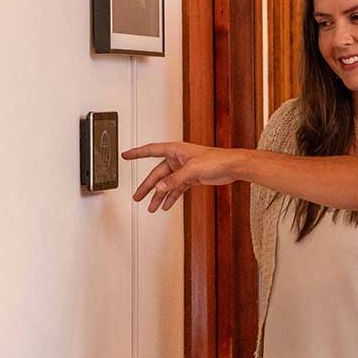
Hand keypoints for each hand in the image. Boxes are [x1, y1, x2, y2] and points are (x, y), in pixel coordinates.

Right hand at [121, 142, 241, 212]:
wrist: (232, 166)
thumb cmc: (216, 160)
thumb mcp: (192, 170)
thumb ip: (174, 180)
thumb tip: (159, 188)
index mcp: (175, 150)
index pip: (151, 150)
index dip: (137, 153)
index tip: (125, 155)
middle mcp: (178, 159)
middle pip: (157, 174)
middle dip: (147, 186)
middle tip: (137, 196)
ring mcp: (184, 169)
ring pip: (167, 184)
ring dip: (159, 195)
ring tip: (151, 207)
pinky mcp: (191, 177)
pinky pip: (177, 188)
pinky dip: (171, 197)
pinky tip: (166, 205)